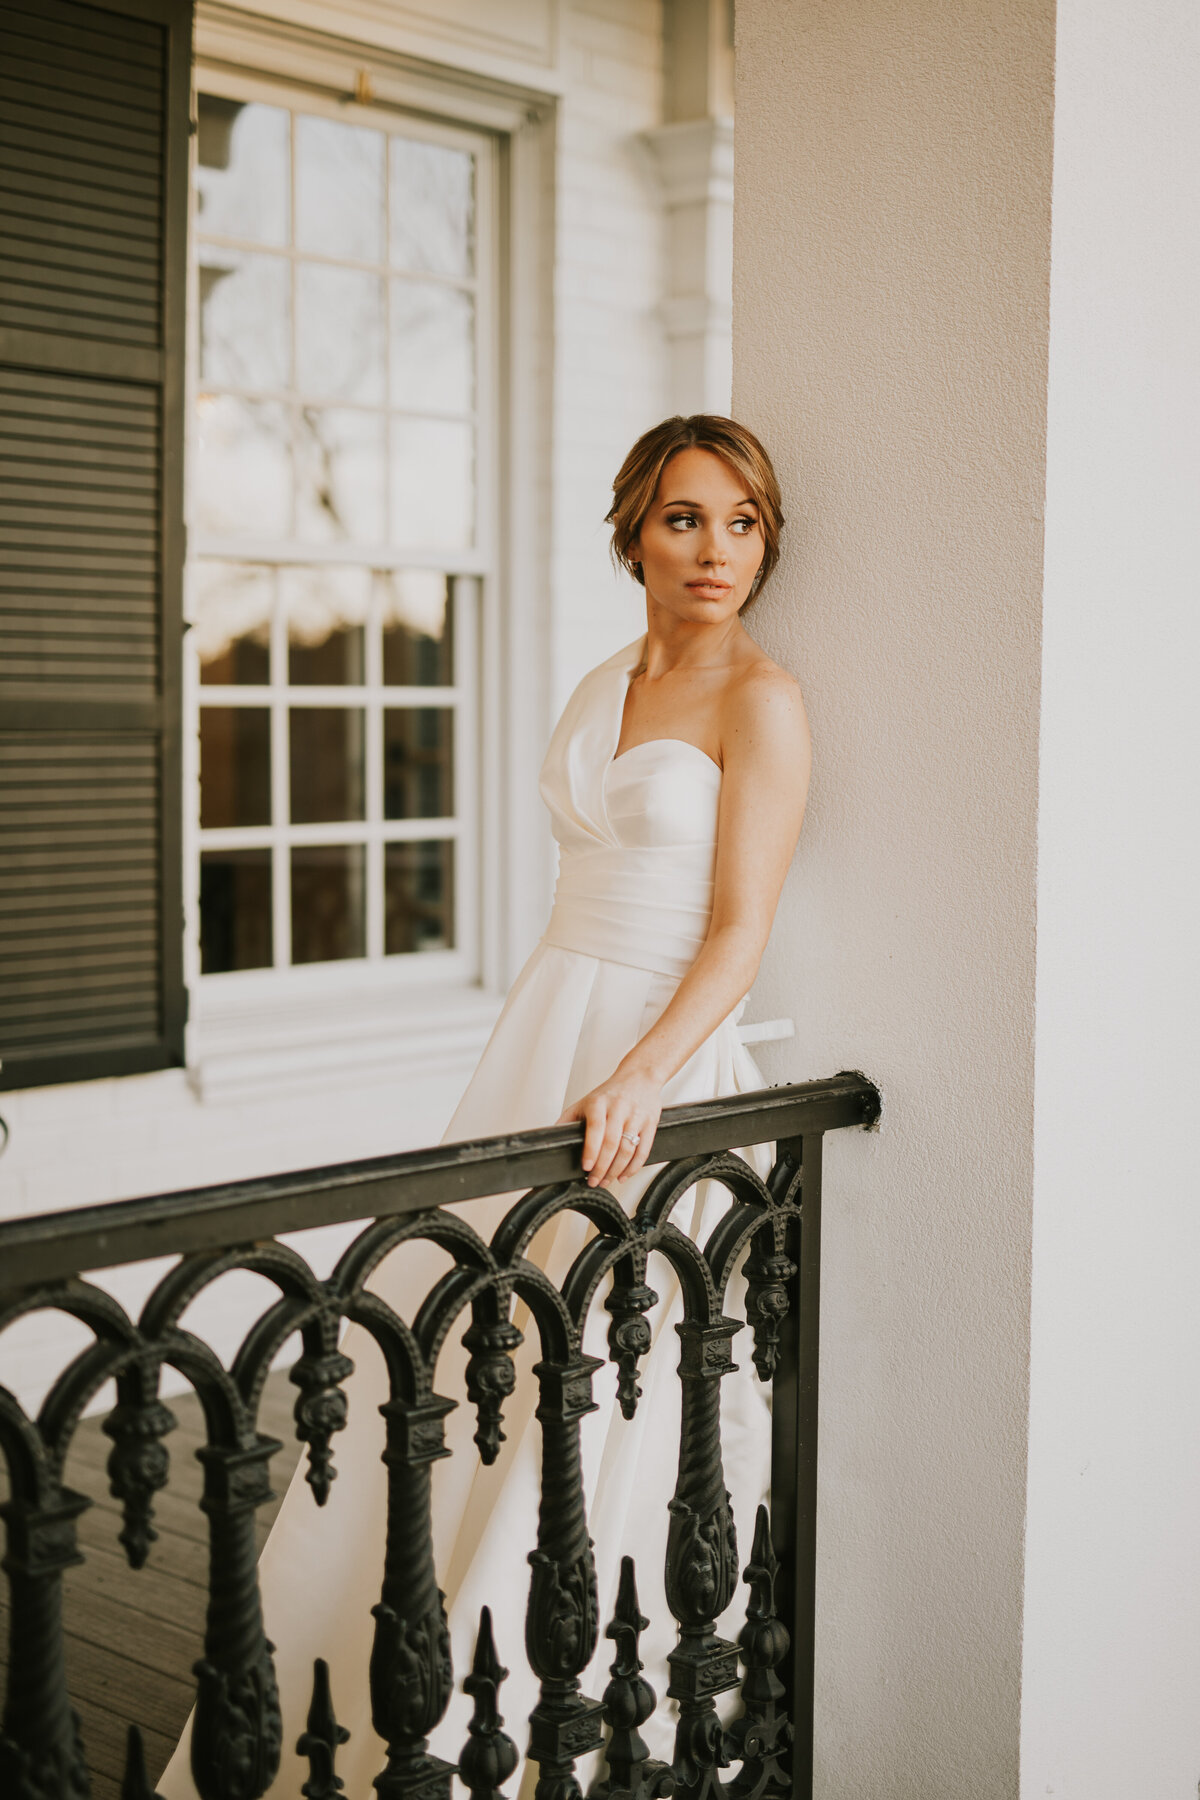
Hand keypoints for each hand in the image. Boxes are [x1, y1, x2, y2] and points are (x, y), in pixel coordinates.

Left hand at [557, 1064, 662, 1189]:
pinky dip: (633, 1167)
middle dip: (602, 1167)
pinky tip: (623, 1174)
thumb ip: (568, 1119)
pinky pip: (643, 1150)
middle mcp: (619, 1108)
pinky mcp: (650, 1124)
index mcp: (599, 1103)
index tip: (586, 1167)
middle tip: (594, 1181)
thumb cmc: (610, 1093)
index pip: (595, 1128)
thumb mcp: (586, 1101)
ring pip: (628, 1149)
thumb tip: (552, 1138)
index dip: (591, 1150)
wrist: (640, 1076)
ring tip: (606, 1180)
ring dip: (616, 1170)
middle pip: (612, 1143)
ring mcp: (636, 1116)